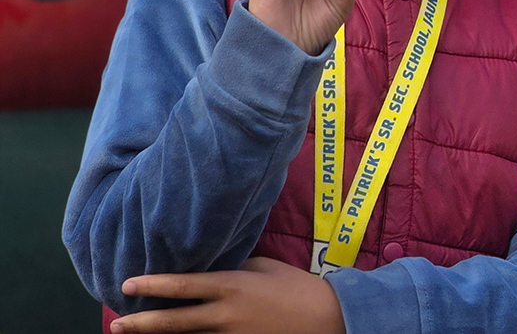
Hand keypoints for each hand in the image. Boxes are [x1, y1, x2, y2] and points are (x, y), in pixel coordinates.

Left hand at [113, 258, 344, 333]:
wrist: (325, 318)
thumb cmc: (295, 287)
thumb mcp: (263, 267)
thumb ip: (234, 268)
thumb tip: (211, 266)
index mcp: (232, 286)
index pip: (184, 285)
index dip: (154, 284)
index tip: (128, 283)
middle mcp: (225, 314)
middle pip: (174, 321)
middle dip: (141, 323)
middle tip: (116, 323)